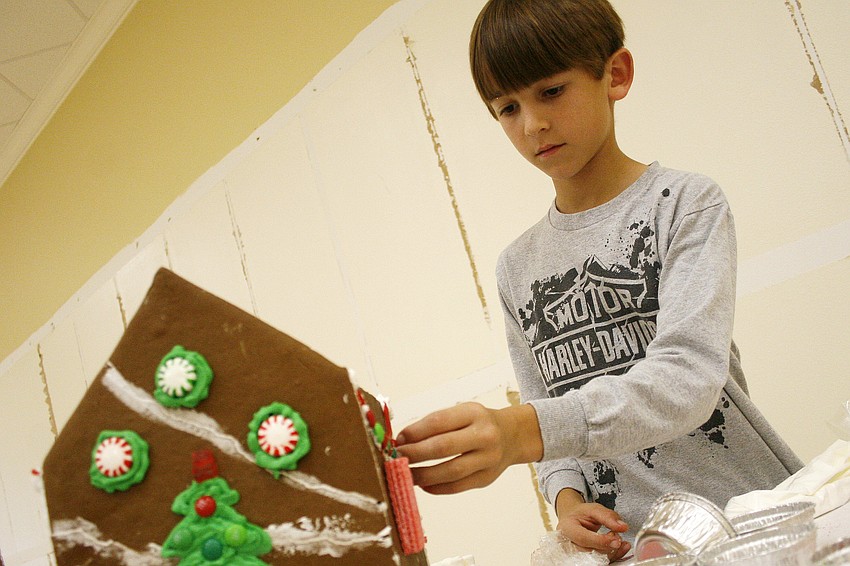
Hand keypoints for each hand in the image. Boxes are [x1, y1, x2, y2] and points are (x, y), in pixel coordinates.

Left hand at [396, 402, 542, 493]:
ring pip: (451, 471)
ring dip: (423, 475)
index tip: (398, 439)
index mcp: (474, 413)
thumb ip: (435, 424)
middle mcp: (484, 435)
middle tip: (396, 458)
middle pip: (443, 447)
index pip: (439, 421)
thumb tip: (403, 441)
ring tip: (406, 474)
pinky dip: (437, 487)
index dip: (415, 432)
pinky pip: (458, 487)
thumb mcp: (461, 413)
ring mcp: (488, 459)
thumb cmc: (478, 423)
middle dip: (415, 454)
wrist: (513, 436)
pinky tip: (423, 485)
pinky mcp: (487, 478)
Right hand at [555, 489, 630, 562]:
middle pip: (590, 552)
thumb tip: (622, 526)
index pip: (583, 539)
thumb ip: (608, 516)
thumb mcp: (593, 509)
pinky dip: (613, 556)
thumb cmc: (580, 515)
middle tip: (616, 535)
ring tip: (619, 540)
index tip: (616, 539)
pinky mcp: (585, 560)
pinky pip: (600, 561)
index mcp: (567, 528)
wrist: (573, 520)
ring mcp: (576, 554)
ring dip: (612, 552)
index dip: (601, 541)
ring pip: (596, 559)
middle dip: (608, 546)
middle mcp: (569, 544)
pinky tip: (620, 548)